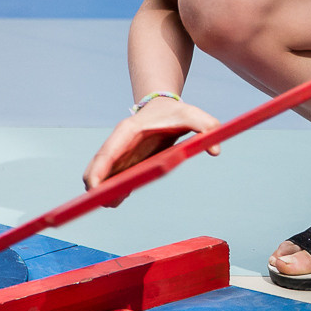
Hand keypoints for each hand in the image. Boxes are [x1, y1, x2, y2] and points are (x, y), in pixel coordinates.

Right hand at [80, 96, 221, 202]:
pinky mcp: (126, 162)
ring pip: (102, 175)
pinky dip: (114, 190)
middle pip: (98, 166)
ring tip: (113, 203)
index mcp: (128, 131)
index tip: (94, 190)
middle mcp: (118, 143)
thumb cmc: (178, 112)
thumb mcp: (194, 115)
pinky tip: (117, 200)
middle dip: (96, 186)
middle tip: (103, 203)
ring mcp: (120, 153)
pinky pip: (114, 178)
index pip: (106, 153)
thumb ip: (206, 127)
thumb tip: (215, 150)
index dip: (98, 171)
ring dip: (104, 191)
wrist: (166, 107)